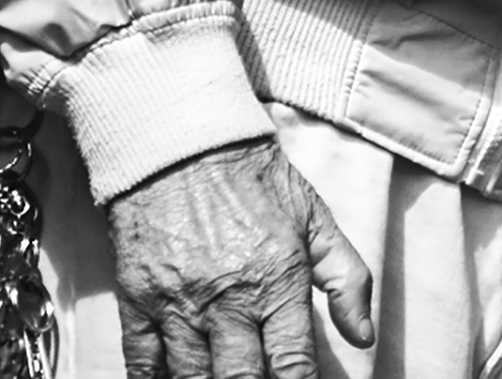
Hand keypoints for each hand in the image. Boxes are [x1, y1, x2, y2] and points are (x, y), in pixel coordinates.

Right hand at [108, 138, 372, 376]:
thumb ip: (346, 278)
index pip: (292, 363)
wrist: (185, 144)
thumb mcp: (315, 219)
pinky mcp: (137, 302)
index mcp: (277, 279)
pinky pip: (142, 365)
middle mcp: (227, 300)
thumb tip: (364, 336)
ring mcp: (178, 305)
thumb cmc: (256, 181)